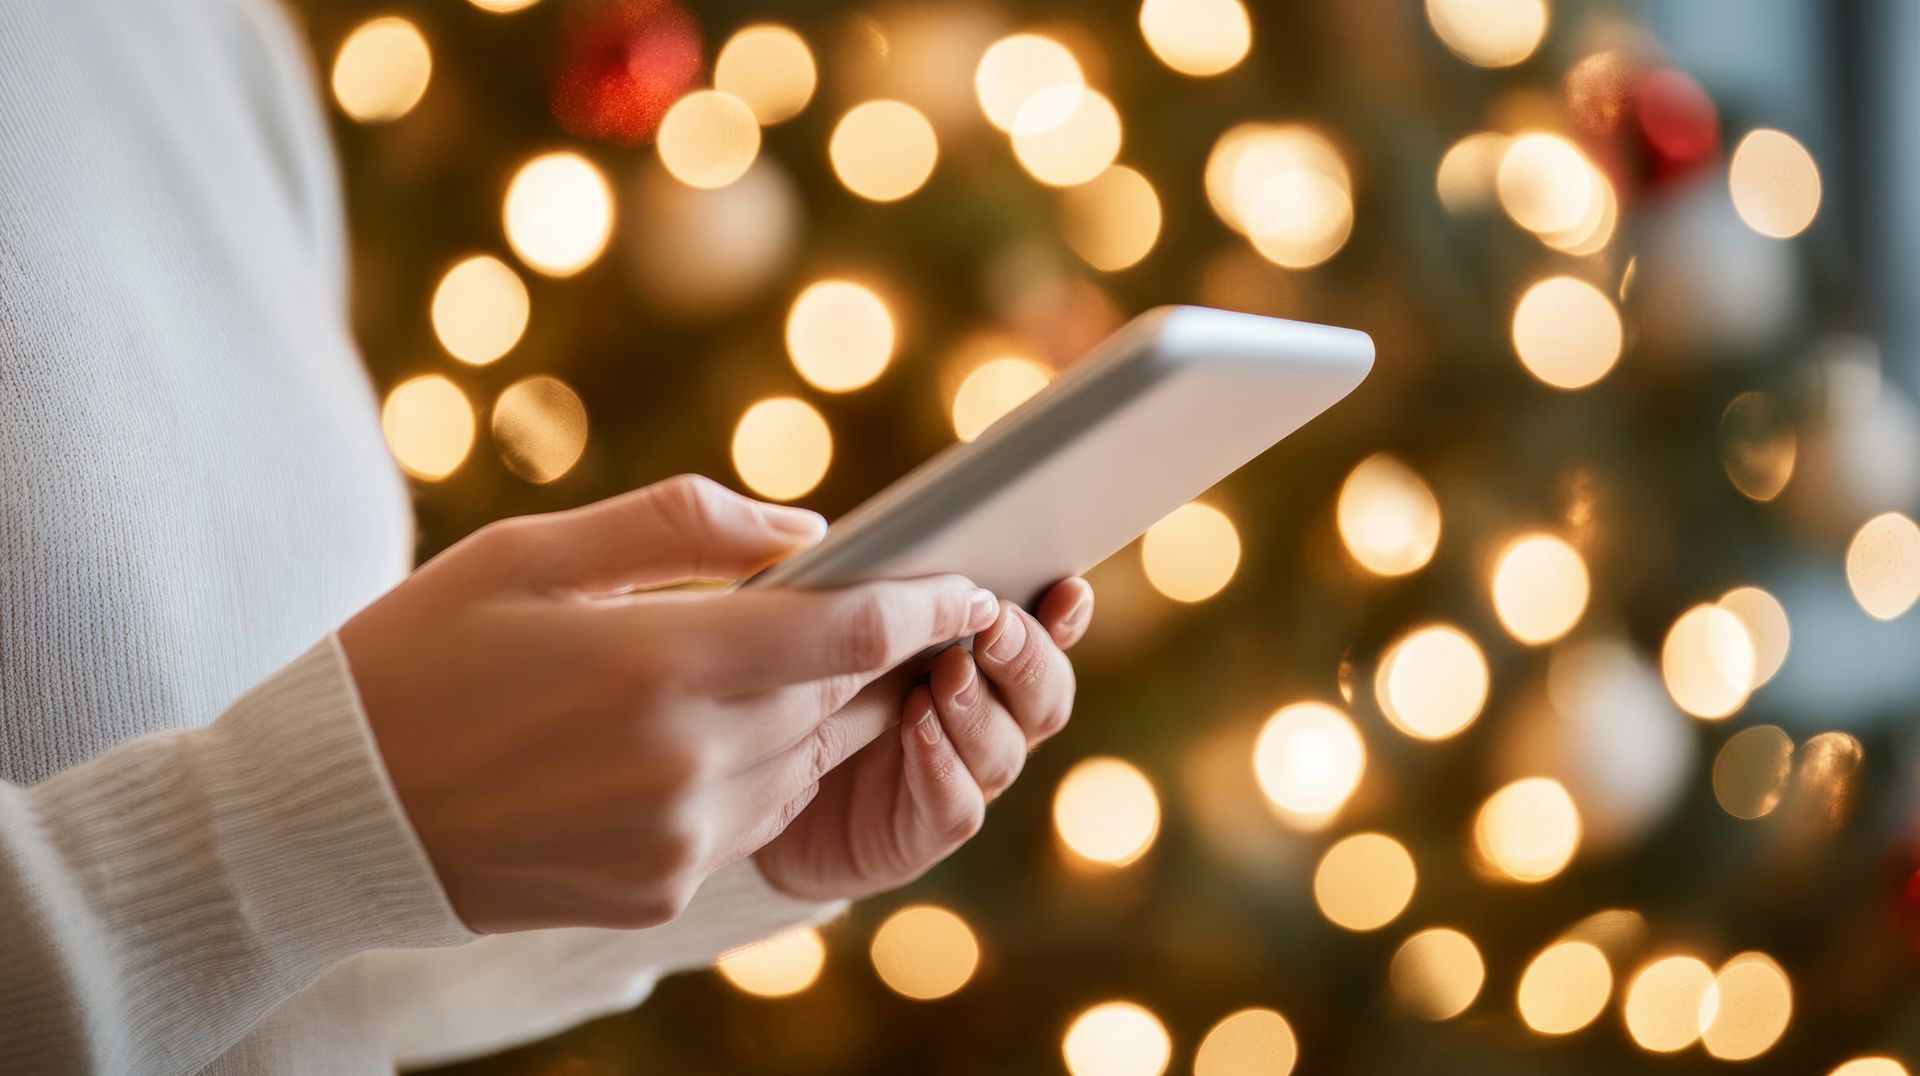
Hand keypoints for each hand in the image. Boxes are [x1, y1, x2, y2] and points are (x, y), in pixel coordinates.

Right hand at [340, 475, 1000, 933]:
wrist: (331, 814)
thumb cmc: (421, 656)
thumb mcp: (529, 552)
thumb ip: (680, 525)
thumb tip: (803, 528)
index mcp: (661, 664)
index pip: (851, 633)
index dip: (926, 605)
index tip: (971, 584)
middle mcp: (687, 764)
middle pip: (841, 700)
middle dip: (873, 653)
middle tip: (888, 608)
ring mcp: (678, 841)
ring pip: (808, 764)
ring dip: (813, 714)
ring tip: (779, 666)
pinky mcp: (658, 892)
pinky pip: (753, 821)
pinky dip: (757, 773)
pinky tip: (702, 738)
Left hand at [753, 578, 1092, 900]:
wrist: (750, 797)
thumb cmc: (796, 688)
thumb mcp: (827, 630)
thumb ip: (863, 590)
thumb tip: (861, 536)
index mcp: (977, 660)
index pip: (1043, 635)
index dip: (1063, 615)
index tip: (1066, 588)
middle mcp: (984, 720)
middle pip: (1044, 696)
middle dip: (1028, 658)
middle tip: (996, 624)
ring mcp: (960, 779)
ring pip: (1005, 749)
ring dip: (979, 707)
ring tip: (947, 671)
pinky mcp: (921, 832)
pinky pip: (956, 804)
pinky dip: (944, 765)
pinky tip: (916, 728)